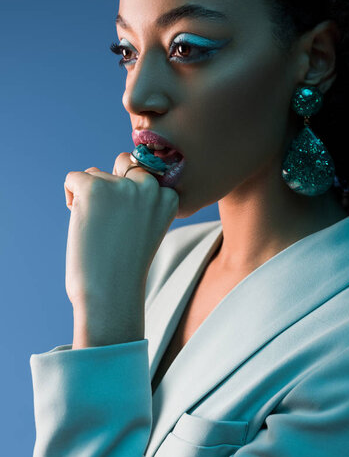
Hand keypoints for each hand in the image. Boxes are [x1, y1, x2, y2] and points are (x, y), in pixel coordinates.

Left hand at [64, 152, 178, 347]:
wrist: (111, 292)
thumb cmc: (126, 265)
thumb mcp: (148, 226)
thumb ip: (143, 198)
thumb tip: (124, 165)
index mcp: (169, 196)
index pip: (144, 173)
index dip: (129, 194)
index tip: (128, 224)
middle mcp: (149, 187)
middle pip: (123, 163)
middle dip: (111, 184)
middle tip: (109, 222)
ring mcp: (122, 186)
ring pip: (95, 174)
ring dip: (90, 197)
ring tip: (98, 230)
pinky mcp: (94, 189)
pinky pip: (73, 179)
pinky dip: (71, 198)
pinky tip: (81, 222)